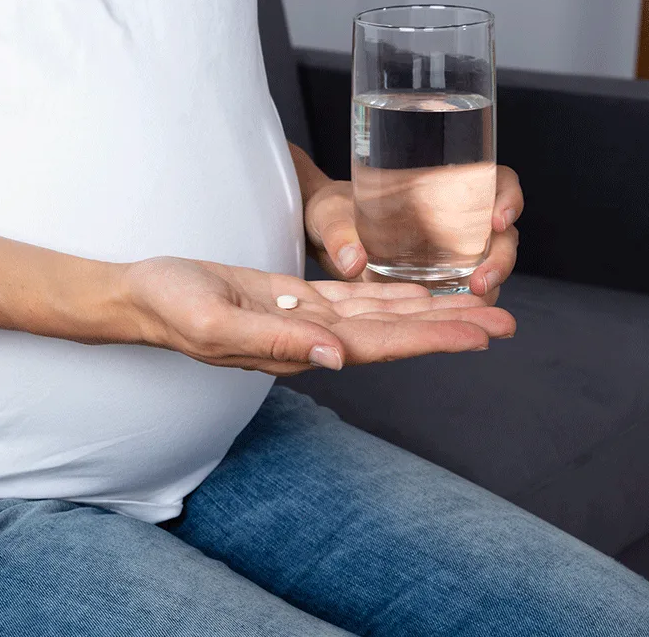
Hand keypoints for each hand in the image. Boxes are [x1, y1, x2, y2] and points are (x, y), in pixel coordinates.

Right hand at [120, 257, 514, 375]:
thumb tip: (336, 356)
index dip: (431, 339)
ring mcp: (306, 321)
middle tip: (507, 321)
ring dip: (431, 311)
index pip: (378, 344)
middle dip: (449, 327)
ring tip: (480, 306)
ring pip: (382, 315)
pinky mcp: (296, 300)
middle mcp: (312, 339)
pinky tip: (423, 292)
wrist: (141, 296)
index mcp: (298, 348)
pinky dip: (393, 295)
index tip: (479, 335)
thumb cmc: (169, 308)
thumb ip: (274, 341)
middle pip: (395, 333)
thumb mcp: (213, 322)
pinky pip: (356, 297)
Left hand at [303, 166, 522, 302]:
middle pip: (501, 231)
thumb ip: (337, 232)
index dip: (507, 195)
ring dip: (490, 283)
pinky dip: (468, 304)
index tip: (498, 217)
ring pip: (490, 264)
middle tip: (480, 279)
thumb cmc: (330, 212)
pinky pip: (465, 291)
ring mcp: (452, 250)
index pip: (495, 180)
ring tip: (473, 300)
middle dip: (501, 256)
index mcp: (441, 184)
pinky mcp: (438, 280)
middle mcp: (456, 217)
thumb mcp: (328, 215)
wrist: (319, 239)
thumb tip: (351, 260)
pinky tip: (459, 317)